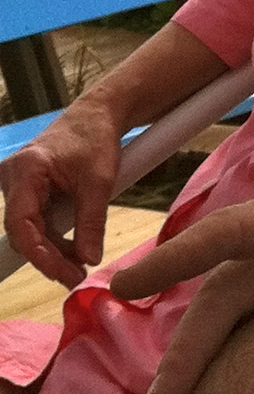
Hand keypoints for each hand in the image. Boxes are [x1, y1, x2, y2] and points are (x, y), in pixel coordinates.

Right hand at [1, 98, 126, 287]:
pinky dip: (54, 238)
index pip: (20, 223)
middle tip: (75, 277)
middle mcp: (13, 178)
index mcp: (26, 171)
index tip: (62, 273)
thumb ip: (92, 221)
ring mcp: (18, 186)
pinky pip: (36, 222)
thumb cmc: (96, 139)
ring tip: (79, 268)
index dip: (38, 254)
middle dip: (48, 257)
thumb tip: (89, 259)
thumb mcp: (99, 181)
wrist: (97, 116)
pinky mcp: (29, 192)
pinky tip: (74, 253)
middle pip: (22, 230)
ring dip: (52, 251)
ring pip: (29, 230)